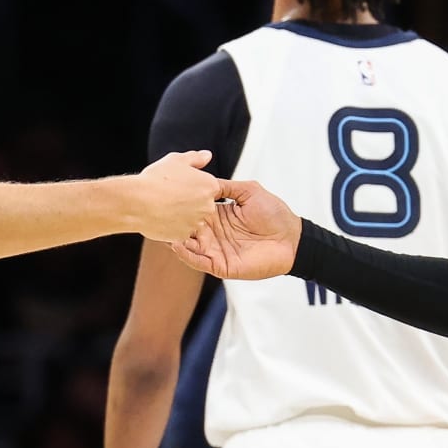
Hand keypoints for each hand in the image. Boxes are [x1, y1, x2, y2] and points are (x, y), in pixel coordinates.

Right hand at [130, 151, 224, 242]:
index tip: (182, 185)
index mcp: (210, 186)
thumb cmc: (156, 179)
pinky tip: (161, 216)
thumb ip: (196, 158)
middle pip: (203, 205)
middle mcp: (208, 206)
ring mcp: (197, 222)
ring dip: (182, 214)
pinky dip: (173, 225)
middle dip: (191, 201)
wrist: (138, 201)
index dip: (195, 186)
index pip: (211, 188)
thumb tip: (207, 156)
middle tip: (171, 195)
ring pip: (192, 219)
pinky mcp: (184, 235)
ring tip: (165, 205)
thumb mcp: (177, 160)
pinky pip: (181, 230)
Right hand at [170, 180, 301, 279]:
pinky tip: (177, 245)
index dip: (180, 206)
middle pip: (187, 230)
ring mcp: (216, 251)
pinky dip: (188, 255)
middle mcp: (214, 234)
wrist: (292, 238)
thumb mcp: (249, 191)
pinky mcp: (222, 265)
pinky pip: (200, 262)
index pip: (193, 211)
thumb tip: (206, 181)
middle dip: (172, 224)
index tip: (165, 198)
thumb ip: (227, 187)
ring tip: (162, 231)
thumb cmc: (275, 213)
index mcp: (219, 216)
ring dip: (176, 240)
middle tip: (155, 216)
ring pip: (189, 246)